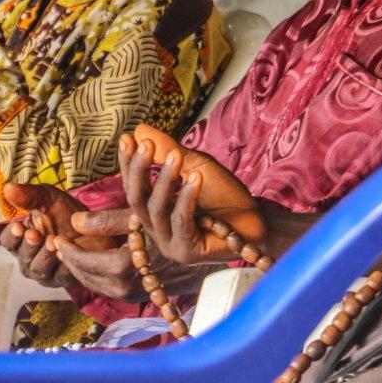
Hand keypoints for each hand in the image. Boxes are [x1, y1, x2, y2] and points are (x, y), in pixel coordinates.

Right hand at [0, 183, 94, 288]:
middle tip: (34, 234)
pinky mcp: (64, 279)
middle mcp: (29, 258)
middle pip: (21, 257)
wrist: (96, 226)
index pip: (8, 241)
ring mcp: (46, 271)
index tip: (17, 226)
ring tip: (52, 241)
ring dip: (44, 255)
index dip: (11, 235)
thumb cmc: (66, 212)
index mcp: (21, 239)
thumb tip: (7, 188)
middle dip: (28, 245)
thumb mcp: (47, 198)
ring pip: (38, 269)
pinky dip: (62, 266)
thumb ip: (28, 195)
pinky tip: (66, 254)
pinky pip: (59, 276)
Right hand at [101, 124, 264, 266]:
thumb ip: (167, 151)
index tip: (126, 139)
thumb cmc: (224, 196)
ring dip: (164, 179)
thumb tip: (138, 130)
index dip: (127, 163)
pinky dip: (186, 197)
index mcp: (153, 211)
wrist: (255, 221)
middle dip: (139, 169)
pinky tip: (195, 178)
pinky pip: (180, 221)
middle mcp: (156, 229)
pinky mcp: (186, 252)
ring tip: (176, 156)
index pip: (132, 186)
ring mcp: (169, 243)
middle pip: (136, 199)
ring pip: (156, 209)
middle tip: (145, 144)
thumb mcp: (194, 166)